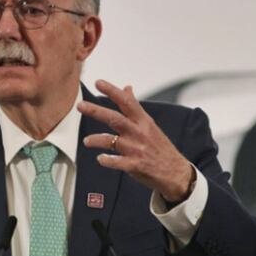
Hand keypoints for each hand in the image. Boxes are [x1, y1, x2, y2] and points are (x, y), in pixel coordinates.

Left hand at [80, 80, 193, 202]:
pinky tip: (100, 158)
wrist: (176, 172)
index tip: (98, 82)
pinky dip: (106, 160)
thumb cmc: (160, 147)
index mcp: (143, 121)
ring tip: (87, 141)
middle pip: (115, 119)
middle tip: (80, 105)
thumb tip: (127, 87)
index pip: (127, 102)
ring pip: (111, 141)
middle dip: (96, 111)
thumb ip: (135, 107)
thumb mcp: (150, 124)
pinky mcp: (135, 165)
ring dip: (96, 139)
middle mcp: (139, 133)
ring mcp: (137, 149)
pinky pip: (116, 162)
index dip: (112, 91)